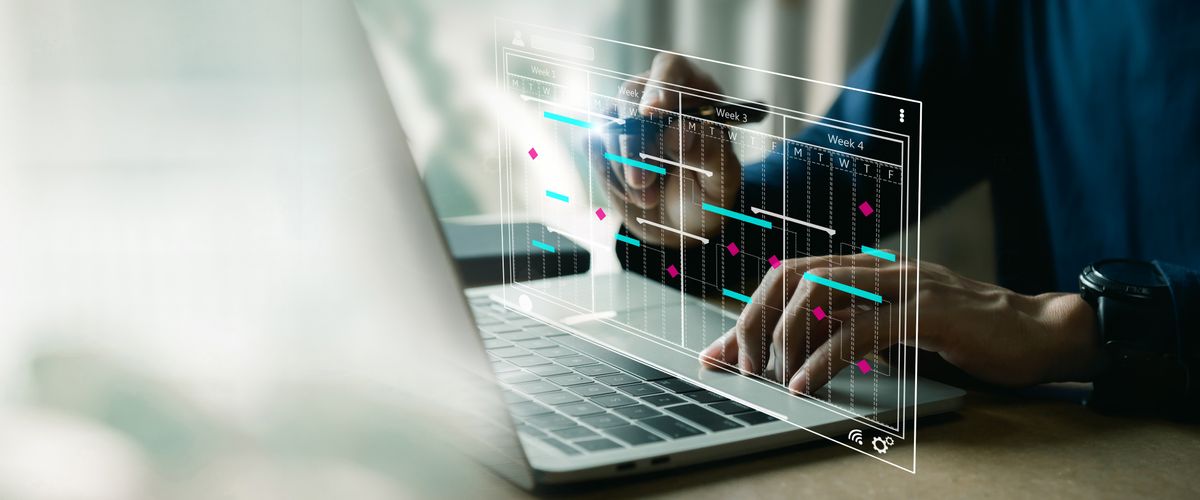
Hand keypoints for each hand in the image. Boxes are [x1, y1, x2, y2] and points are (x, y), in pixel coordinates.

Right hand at [589, 53, 740, 247]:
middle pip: (631, 94)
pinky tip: (632, 194)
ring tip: (648, 198)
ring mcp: (625, 113)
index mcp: (695, 91)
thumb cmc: (707, 194)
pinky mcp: (602, 136)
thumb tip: (678, 130)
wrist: (680, 223)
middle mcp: (656, 93)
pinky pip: (591, 144)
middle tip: (644, 182)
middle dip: (635, 142)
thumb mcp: (723, 178)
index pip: (672, 67)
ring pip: (608, 121)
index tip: (651, 112)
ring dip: (624, 165)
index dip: (660, 84)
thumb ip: (710, 152)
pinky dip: (609, 175)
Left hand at [698, 254, 1103, 393]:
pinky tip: (806, 385)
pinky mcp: (928, 310)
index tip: (718, 355)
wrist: (1044, 332)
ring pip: (819, 292)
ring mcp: (904, 284)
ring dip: (783, 338)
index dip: (747, 314)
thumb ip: (851, 330)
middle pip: (791, 276)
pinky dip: (823, 358)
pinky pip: (861, 329)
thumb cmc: (969, 335)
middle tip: (738, 366)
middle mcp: (879, 269)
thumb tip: (795, 353)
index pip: (789, 278)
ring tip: (772, 378)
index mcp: (867, 271)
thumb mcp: (896, 329)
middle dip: (752, 321)